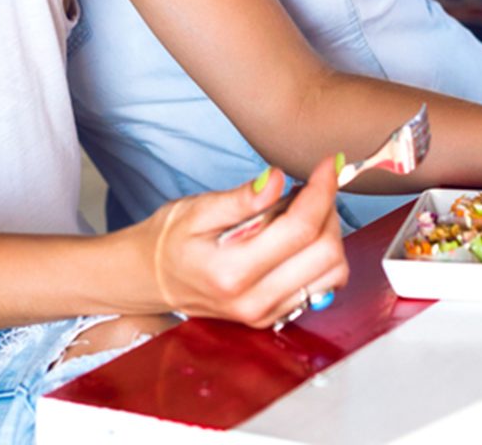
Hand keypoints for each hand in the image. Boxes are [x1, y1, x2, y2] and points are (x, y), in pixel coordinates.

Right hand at [143, 157, 347, 328]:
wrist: (149, 280)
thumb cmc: (169, 240)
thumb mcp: (197, 209)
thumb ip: (240, 199)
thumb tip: (277, 178)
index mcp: (233, 272)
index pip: (300, 230)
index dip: (322, 191)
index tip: (328, 164)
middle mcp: (255, 301)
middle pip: (326, 255)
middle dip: (329, 211)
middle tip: (313, 185)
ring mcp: (266, 314)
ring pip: (332, 274)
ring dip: (329, 234)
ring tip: (304, 208)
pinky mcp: (274, 317)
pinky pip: (320, 287)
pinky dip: (321, 255)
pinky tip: (299, 233)